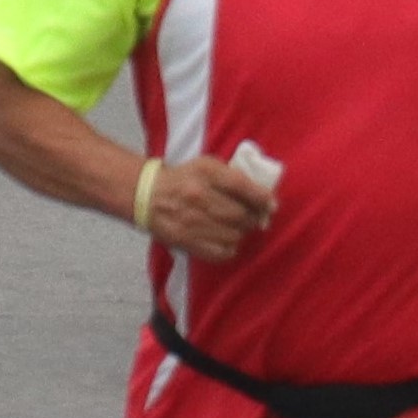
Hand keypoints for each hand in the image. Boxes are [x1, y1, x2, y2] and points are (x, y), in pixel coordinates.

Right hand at [141, 153, 276, 261]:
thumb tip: (265, 198)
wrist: (147, 195)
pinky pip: (224, 251)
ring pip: (236, 235)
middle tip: (252, 217)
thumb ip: (234, 176)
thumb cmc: (183, 179)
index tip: (270, 205)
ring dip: (240, 232)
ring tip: (234, 227)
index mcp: (205, 173)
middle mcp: (199, 196)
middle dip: (253, 218)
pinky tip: (223, 238)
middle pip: (243, 215)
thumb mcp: (206, 166)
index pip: (242, 186)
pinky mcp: (189, 241)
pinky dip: (229, 247)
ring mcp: (194, 221)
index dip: (262, 198)